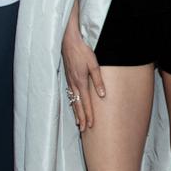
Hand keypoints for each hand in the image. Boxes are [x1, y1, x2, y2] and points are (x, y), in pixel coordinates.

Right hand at [61, 1, 104, 130]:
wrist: (69, 41)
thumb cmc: (83, 50)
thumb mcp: (94, 64)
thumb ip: (98, 80)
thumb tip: (102, 95)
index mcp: (81, 82)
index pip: (87, 103)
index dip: (89, 115)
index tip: (91, 125)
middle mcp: (74, 84)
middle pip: (79, 105)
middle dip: (82, 117)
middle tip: (84, 129)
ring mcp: (69, 81)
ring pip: (74, 100)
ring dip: (77, 112)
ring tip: (79, 122)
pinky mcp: (68, 77)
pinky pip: (71, 94)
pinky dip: (73, 103)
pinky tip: (75, 106)